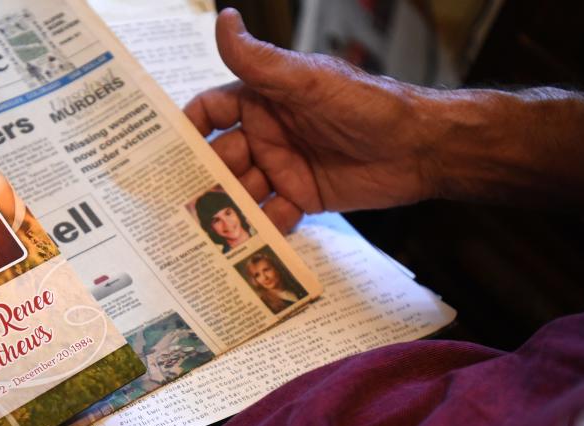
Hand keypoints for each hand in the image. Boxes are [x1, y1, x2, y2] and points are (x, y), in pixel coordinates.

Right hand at [186, 9, 438, 230]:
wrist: (420, 148)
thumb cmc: (368, 105)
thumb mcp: (309, 82)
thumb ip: (261, 62)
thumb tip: (225, 20)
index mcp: (262, 102)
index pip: (210, 114)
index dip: (187, 131)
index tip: (163, 153)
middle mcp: (267, 134)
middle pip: (220, 159)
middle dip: (203, 180)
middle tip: (182, 203)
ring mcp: (282, 168)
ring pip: (241, 192)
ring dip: (227, 209)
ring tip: (210, 231)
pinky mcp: (301, 198)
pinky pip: (271, 217)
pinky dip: (261, 231)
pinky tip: (251, 245)